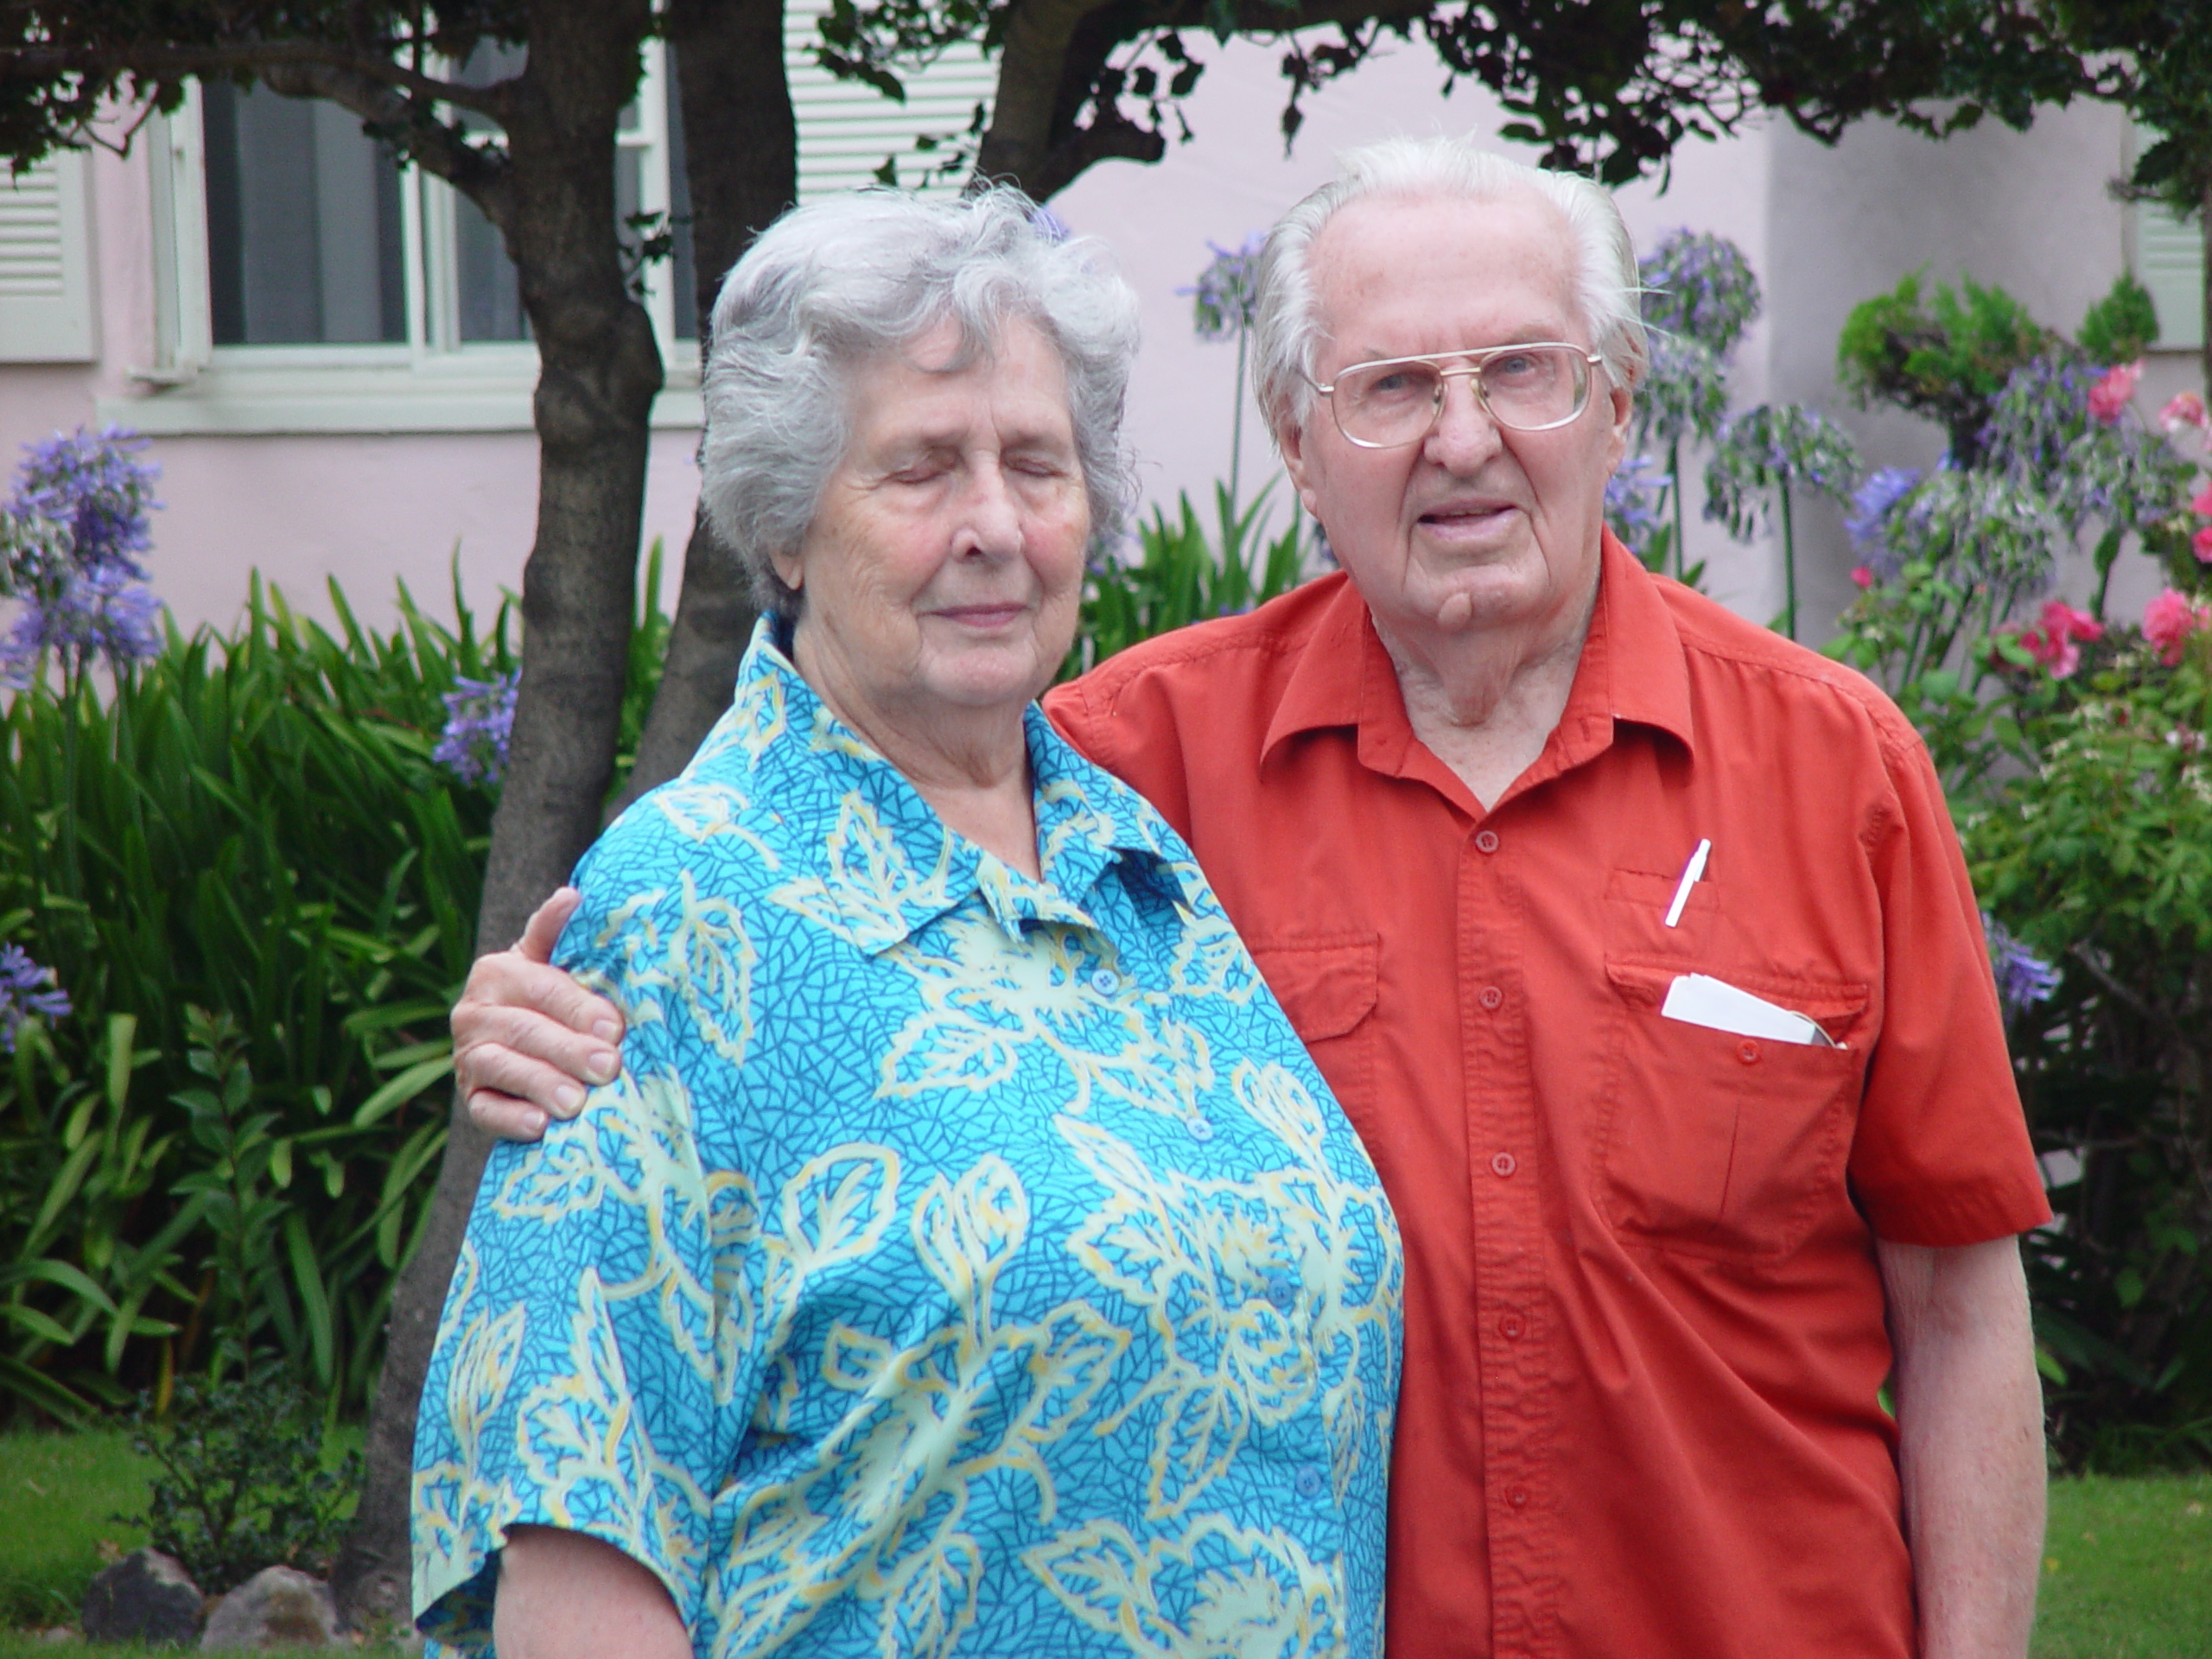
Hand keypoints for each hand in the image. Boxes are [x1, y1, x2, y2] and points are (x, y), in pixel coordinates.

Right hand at [453, 887, 625, 1141]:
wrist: (519, 1041)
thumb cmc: (550, 995)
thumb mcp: (551, 961)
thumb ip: (556, 933)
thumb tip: (572, 895)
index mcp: (497, 972)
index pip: (542, 988)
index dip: (578, 1007)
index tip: (614, 1026)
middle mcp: (472, 1013)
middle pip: (525, 1031)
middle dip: (569, 1049)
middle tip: (608, 1066)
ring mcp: (467, 1057)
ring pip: (500, 1068)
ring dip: (540, 1084)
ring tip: (576, 1102)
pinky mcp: (469, 1098)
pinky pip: (484, 1111)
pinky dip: (511, 1119)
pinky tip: (541, 1126)